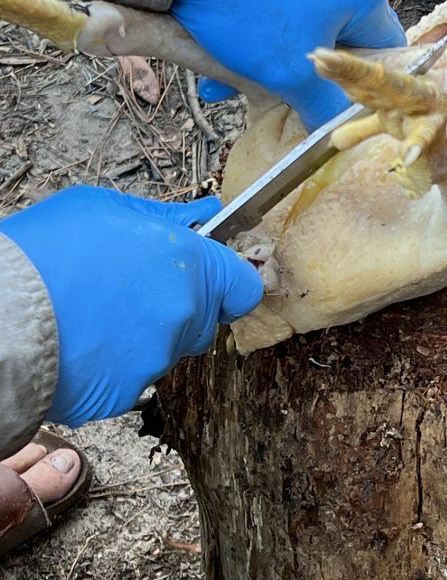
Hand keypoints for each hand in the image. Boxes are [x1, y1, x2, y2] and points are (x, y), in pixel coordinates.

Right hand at [2, 187, 261, 427]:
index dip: (228, 283)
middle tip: (132, 292)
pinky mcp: (124, 393)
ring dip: (147, 336)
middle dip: (180, 307)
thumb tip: (203, 213)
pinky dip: (115, 366)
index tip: (209, 279)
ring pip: (167, 349)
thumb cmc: (46, 252)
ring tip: (97, 316)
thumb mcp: (106, 209)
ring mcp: (156, 358)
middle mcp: (184, 314)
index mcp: (190, 266)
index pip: (244, 287)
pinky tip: (83, 344)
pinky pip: (132, 378)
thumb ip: (164, 217)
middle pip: (204, 319)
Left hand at [171, 0, 405, 129]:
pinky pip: (279, 2)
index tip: (333, 104)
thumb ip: (322, 108)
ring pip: (304, 24)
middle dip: (304, 74)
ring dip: (273, 57)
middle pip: (341, 39)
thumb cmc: (246, 7)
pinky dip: (256, 31)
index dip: (364, 86)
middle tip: (275, 95)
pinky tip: (218, 51)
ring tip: (231, 78)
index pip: (387, 51)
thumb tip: (334, 130)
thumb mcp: (288, 73)